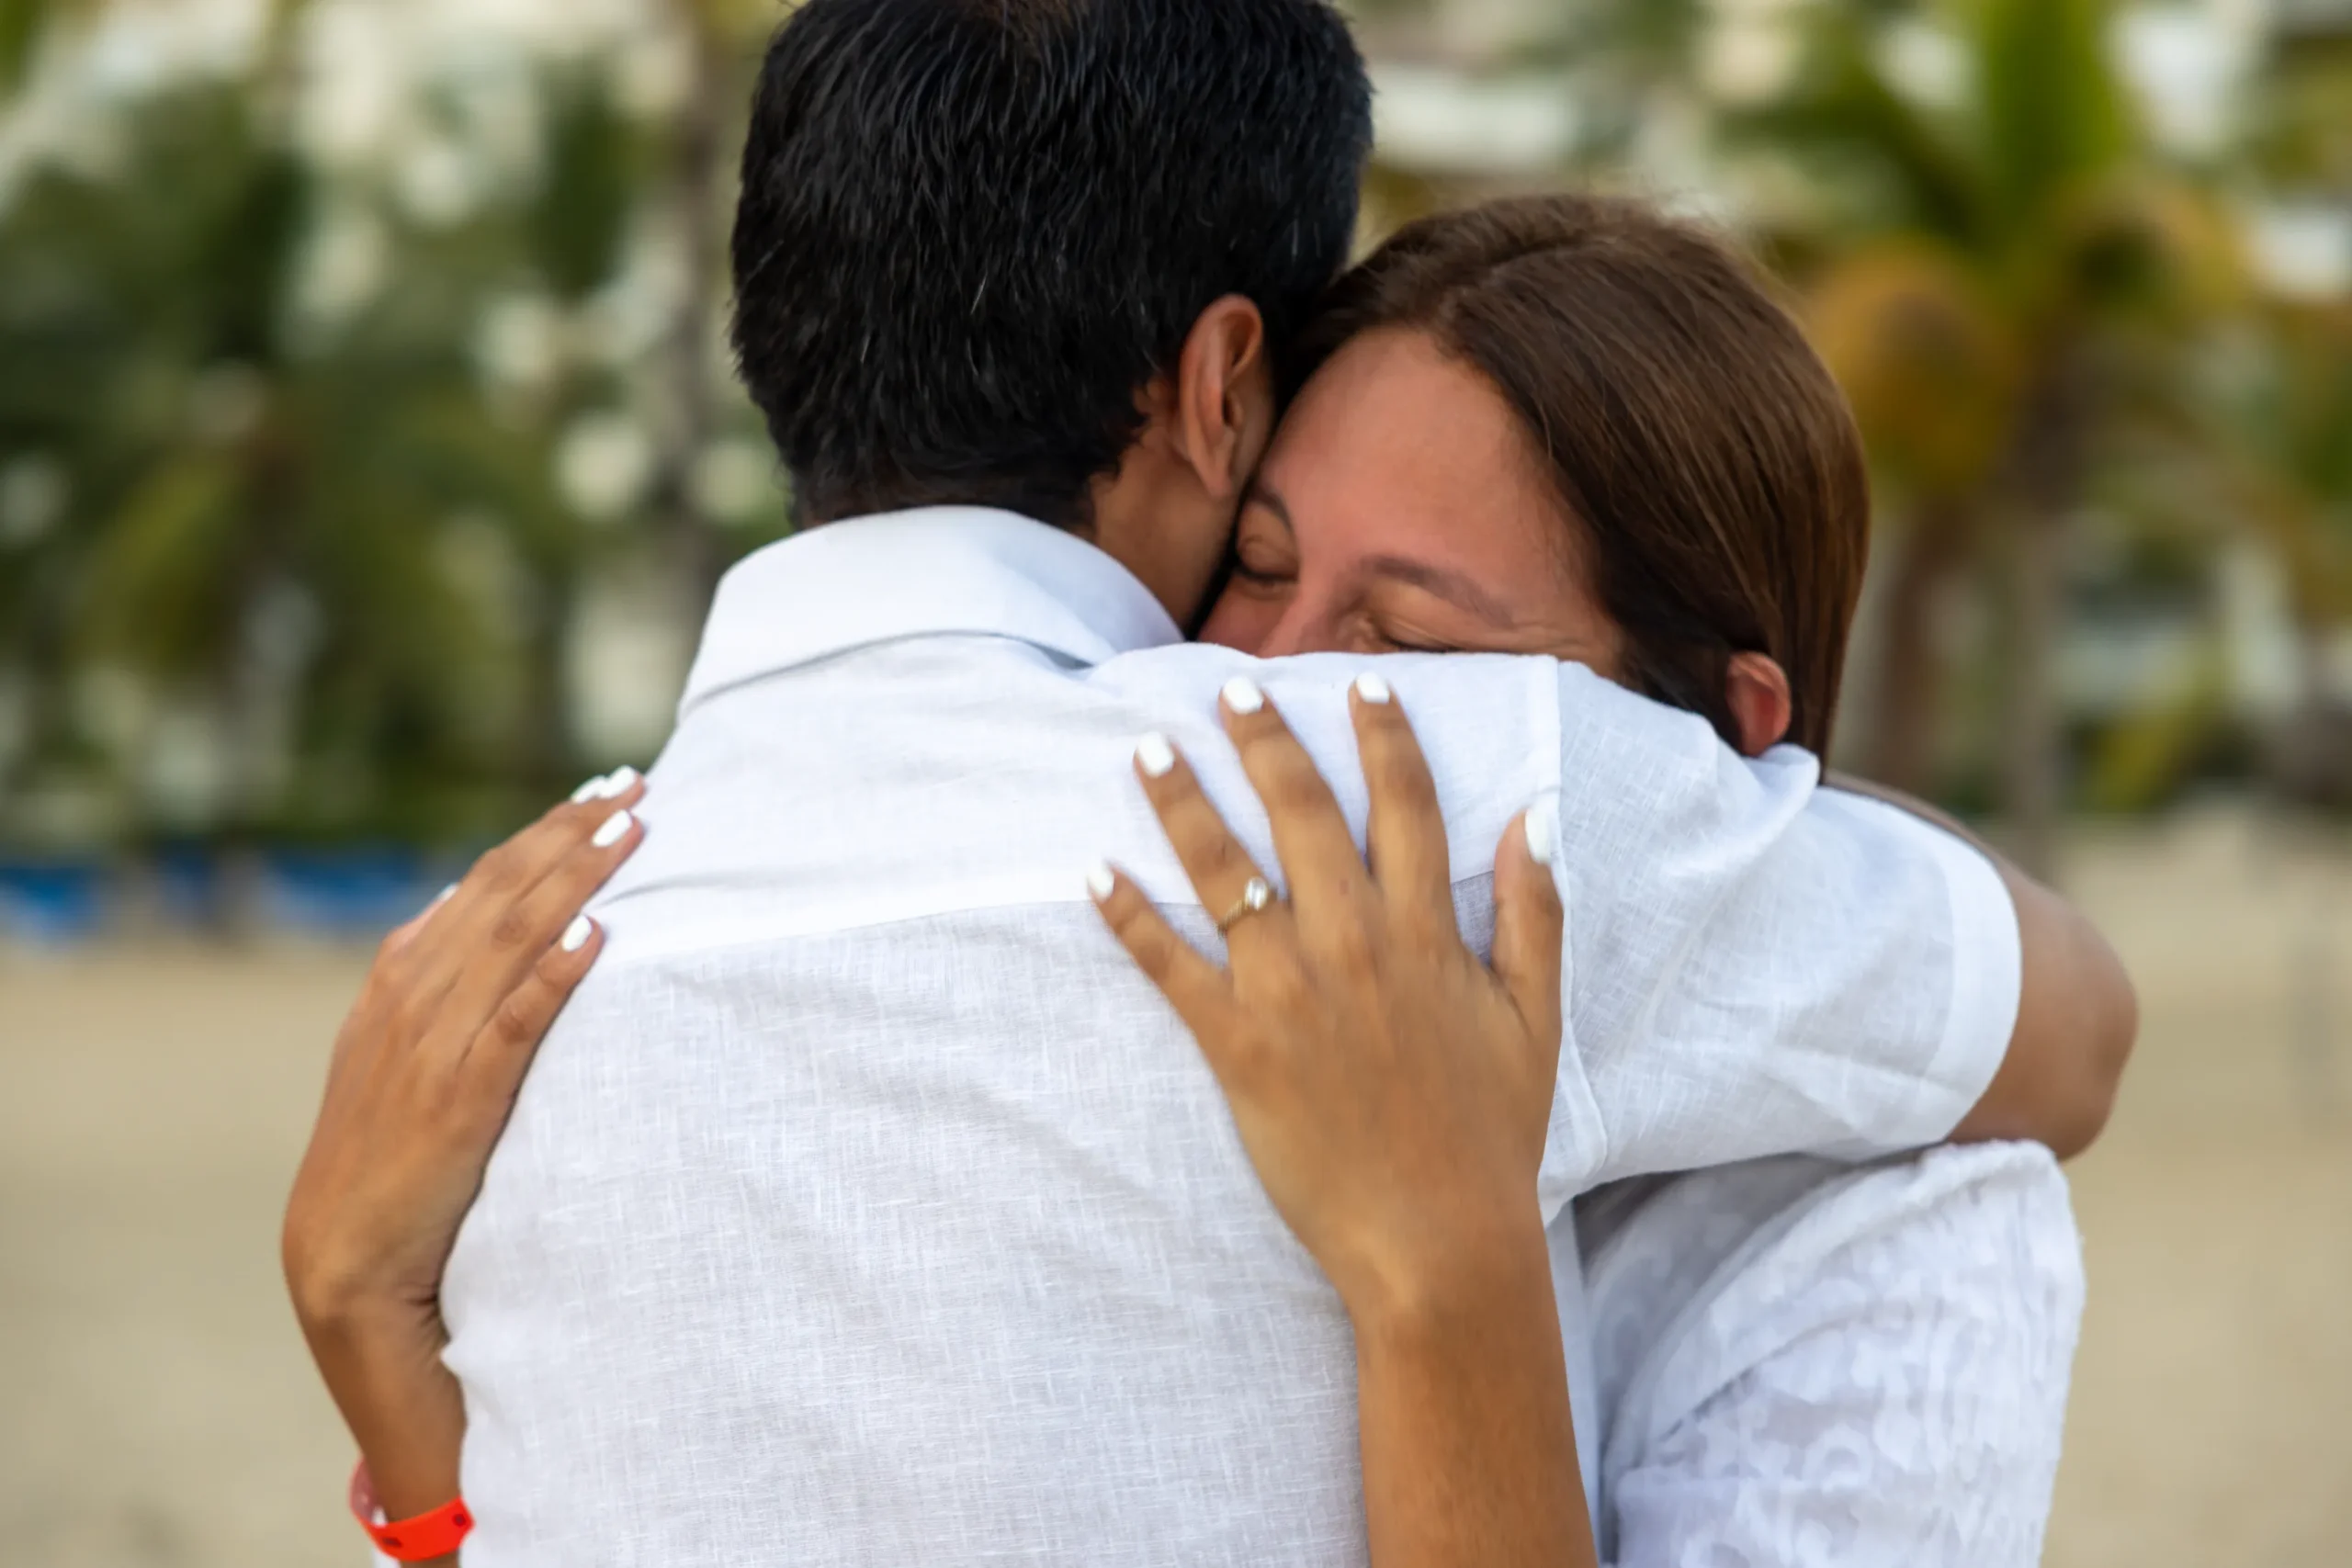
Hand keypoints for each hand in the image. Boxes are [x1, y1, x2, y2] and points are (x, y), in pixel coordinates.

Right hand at [281, 771, 646, 1526]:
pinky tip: (597, 937)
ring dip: (575, 881)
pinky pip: (515, 1023)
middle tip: (636, 788)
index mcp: (402, 977)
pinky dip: (554, 974)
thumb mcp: (398, 1053)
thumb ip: (432, 982)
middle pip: (505, 893)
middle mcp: (416, 996)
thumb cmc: (388, 1156)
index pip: (485, 880)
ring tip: (631, 833)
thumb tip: (460, 904)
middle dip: (572, 836)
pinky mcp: (460, 1100)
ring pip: (514, 940)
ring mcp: (435, 1045)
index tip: (604, 790)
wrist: (346, 1258)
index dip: (546, 832)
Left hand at [1089, 675, 1564, 1322]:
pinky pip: (1170, 967)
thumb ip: (1533, 912)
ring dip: (1182, 802)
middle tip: (1233, 687)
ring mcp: (1290, 992)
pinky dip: (1129, 917)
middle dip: (1266, 740)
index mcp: (1427, 932)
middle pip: (1302, 814)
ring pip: (1225, 871)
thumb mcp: (1537, 1019)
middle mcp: (1355, 944)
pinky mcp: (1237, 1046)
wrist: (1439, 1243)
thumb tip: (1532, 815)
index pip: (1405, 804)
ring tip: (1146, 748)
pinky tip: (1095, 872)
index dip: (1384, 734)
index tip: (1362, 680)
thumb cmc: (1491, 1135)